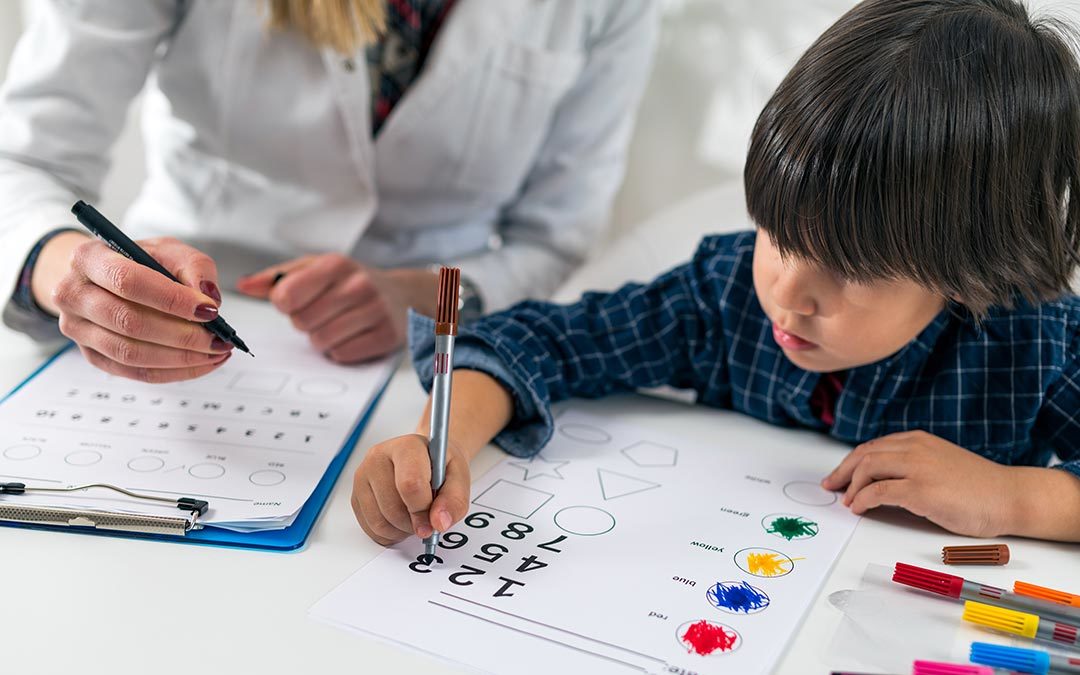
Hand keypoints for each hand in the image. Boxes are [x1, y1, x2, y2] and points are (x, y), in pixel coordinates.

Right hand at [52, 236, 232, 382]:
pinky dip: (173, 372)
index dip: (172, 299)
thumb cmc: (139, 262)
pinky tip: (201, 363)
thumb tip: (210, 298)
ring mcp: (77, 329)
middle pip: (129, 322)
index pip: (128, 282)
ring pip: (130, 353)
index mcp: (89, 259)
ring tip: (216, 353)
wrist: (105, 277)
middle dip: (182, 335)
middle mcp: (73, 294)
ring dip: (180, 358)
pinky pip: (134, 372)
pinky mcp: (92, 355)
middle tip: (218, 339)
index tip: (209, 310)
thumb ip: (194, 267)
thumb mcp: (169, 250)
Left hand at [236, 255, 436, 362]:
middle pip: (302, 322)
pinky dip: (341, 351)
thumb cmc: (350, 282)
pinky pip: (343, 355)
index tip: (297, 301)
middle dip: (306, 322)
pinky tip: (352, 335)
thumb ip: (277, 278)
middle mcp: (358, 285)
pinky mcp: (386, 336)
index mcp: (335, 264)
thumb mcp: (315, 269)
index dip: (285, 304)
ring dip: (322, 339)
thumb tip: (243, 286)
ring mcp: (375, 311)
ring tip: (337, 324)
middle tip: (323, 313)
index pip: (287, 295)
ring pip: (321, 341)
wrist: (401, 294)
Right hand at [351, 433, 471, 545]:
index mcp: (406, 446)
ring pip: (379, 522)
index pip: (409, 484)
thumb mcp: (459, 477)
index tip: (433, 522)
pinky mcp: (356, 495)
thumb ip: (454, 500)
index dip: (422, 510)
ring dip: (402, 530)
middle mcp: (378, 457)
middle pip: (393, 508)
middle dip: (414, 523)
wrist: (426, 458)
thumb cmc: (440, 465)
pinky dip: (389, 534)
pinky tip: (401, 520)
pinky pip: (370, 529)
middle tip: (427, 517)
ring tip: (415, 516)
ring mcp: (363, 476)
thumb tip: (439, 522)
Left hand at [821, 430, 1014, 536]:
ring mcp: (917, 467)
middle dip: (842, 472)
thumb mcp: (938, 464)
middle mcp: (914, 448)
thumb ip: (911, 466)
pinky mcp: (920, 490)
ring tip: (847, 502)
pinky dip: (862, 500)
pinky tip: (859, 509)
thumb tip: (879, 482)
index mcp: (917, 440)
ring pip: (867, 469)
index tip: (838, 476)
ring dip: (851, 487)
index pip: (872, 447)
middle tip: (831, 487)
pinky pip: (878, 492)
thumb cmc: (977, 486)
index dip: (850, 462)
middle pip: (863, 455)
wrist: (1009, 496)